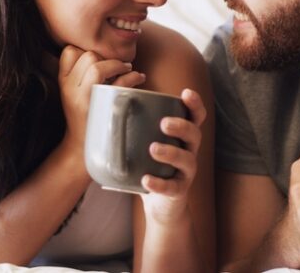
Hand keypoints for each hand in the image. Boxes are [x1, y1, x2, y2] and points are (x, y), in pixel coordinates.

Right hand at [57, 45, 145, 156]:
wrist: (82, 150)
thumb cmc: (86, 117)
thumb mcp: (74, 94)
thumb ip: (83, 74)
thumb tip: (105, 52)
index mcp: (63, 82)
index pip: (70, 51)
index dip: (87, 50)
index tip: (100, 59)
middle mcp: (70, 89)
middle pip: (88, 55)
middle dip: (106, 56)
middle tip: (117, 65)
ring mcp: (84, 99)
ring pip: (98, 66)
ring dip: (118, 64)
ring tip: (128, 69)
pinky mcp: (101, 108)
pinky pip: (118, 84)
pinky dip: (133, 77)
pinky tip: (138, 78)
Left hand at [140, 88, 206, 224]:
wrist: (160, 205)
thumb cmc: (151, 166)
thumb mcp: (146, 146)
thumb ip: (135, 130)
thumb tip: (104, 110)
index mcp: (183, 136)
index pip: (195, 116)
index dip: (194, 104)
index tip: (185, 93)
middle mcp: (189, 151)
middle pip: (194, 134)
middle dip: (181, 126)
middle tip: (163, 123)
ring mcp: (186, 172)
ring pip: (187, 159)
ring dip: (171, 152)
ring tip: (153, 149)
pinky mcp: (179, 191)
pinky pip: (172, 187)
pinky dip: (159, 184)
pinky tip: (146, 180)